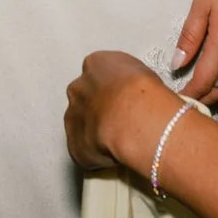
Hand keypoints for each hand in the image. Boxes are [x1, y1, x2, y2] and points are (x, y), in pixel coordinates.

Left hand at [64, 49, 178, 174]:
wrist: (135, 119)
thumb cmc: (144, 93)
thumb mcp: (143, 73)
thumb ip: (127, 81)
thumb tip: (131, 95)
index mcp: (95, 64)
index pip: (97, 72)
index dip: (111, 88)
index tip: (122, 98)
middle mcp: (78, 88)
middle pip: (84, 97)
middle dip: (97, 108)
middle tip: (119, 120)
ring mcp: (72, 117)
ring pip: (80, 124)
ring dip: (94, 131)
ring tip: (118, 139)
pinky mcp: (74, 144)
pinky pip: (82, 148)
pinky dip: (94, 153)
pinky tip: (113, 153)